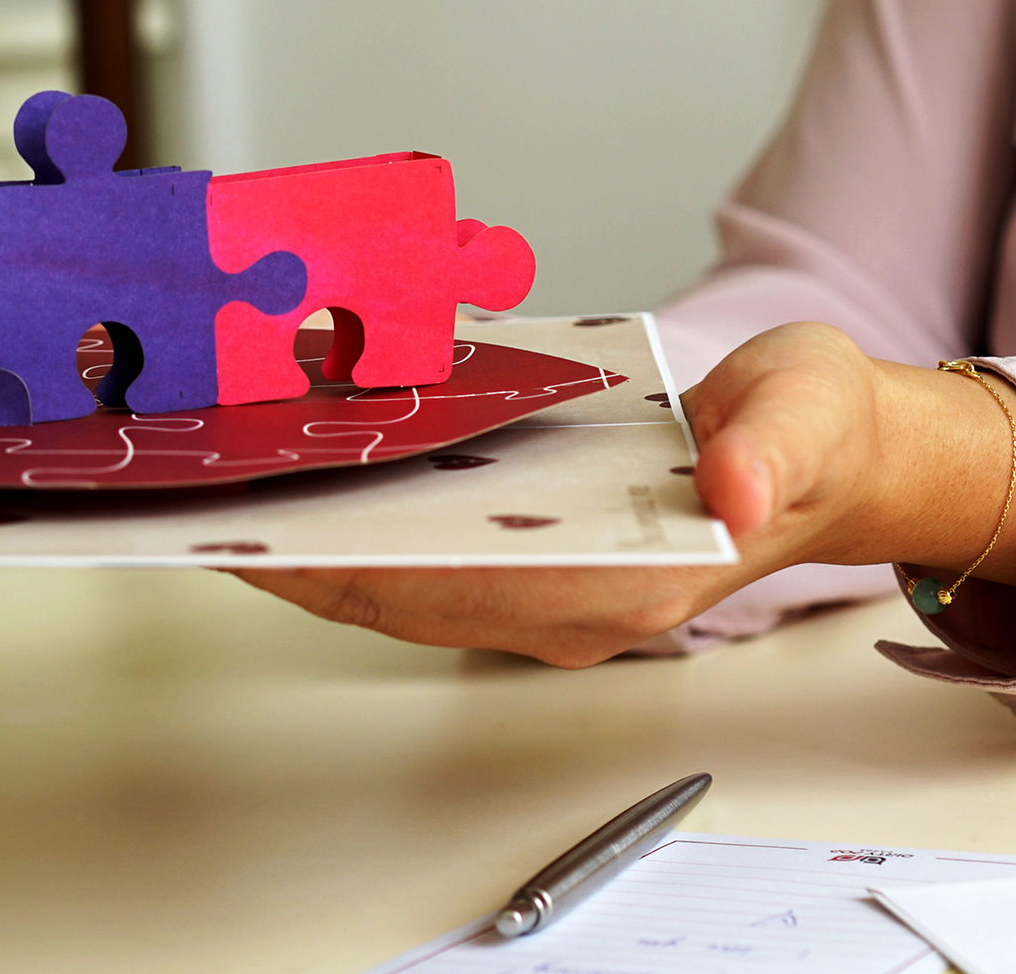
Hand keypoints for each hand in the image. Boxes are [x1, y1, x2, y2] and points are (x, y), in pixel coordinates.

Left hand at [235, 322, 1015, 665]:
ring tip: (229, 473)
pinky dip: (356, 507)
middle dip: (291, 549)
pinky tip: (314, 451)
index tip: (247, 534)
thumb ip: (768, 454)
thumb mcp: (804, 420)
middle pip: (395, 590)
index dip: (341, 568)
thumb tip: (725, 487)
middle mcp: (567, 597)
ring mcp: (542, 579)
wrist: (816, 450)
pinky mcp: (530, 548)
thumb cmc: (803, 433)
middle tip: (199, 492)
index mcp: (621, 584)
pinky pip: (418, 541)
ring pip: (395, 572)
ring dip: (310, 531)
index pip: (448, 590)